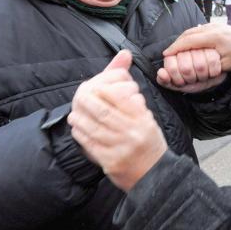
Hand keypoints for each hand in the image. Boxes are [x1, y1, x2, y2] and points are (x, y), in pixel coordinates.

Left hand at [68, 51, 167, 191]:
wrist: (155, 175)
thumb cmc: (148, 141)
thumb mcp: (145, 115)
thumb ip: (130, 89)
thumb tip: (124, 54)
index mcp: (143, 119)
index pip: (119, 97)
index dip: (102, 89)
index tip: (94, 85)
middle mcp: (133, 132)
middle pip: (102, 111)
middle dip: (86, 101)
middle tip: (79, 96)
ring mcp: (121, 148)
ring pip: (93, 127)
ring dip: (80, 117)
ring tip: (75, 112)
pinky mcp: (110, 162)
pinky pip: (90, 144)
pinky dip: (81, 133)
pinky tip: (78, 127)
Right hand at [158, 23, 230, 91]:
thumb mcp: (224, 64)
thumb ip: (207, 63)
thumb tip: (190, 63)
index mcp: (214, 37)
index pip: (189, 41)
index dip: (176, 48)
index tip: (166, 54)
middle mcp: (213, 27)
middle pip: (188, 33)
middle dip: (176, 43)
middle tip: (167, 53)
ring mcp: (214, 24)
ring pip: (192, 30)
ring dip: (182, 39)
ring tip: (174, 49)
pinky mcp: (215, 25)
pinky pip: (198, 29)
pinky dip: (189, 36)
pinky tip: (186, 44)